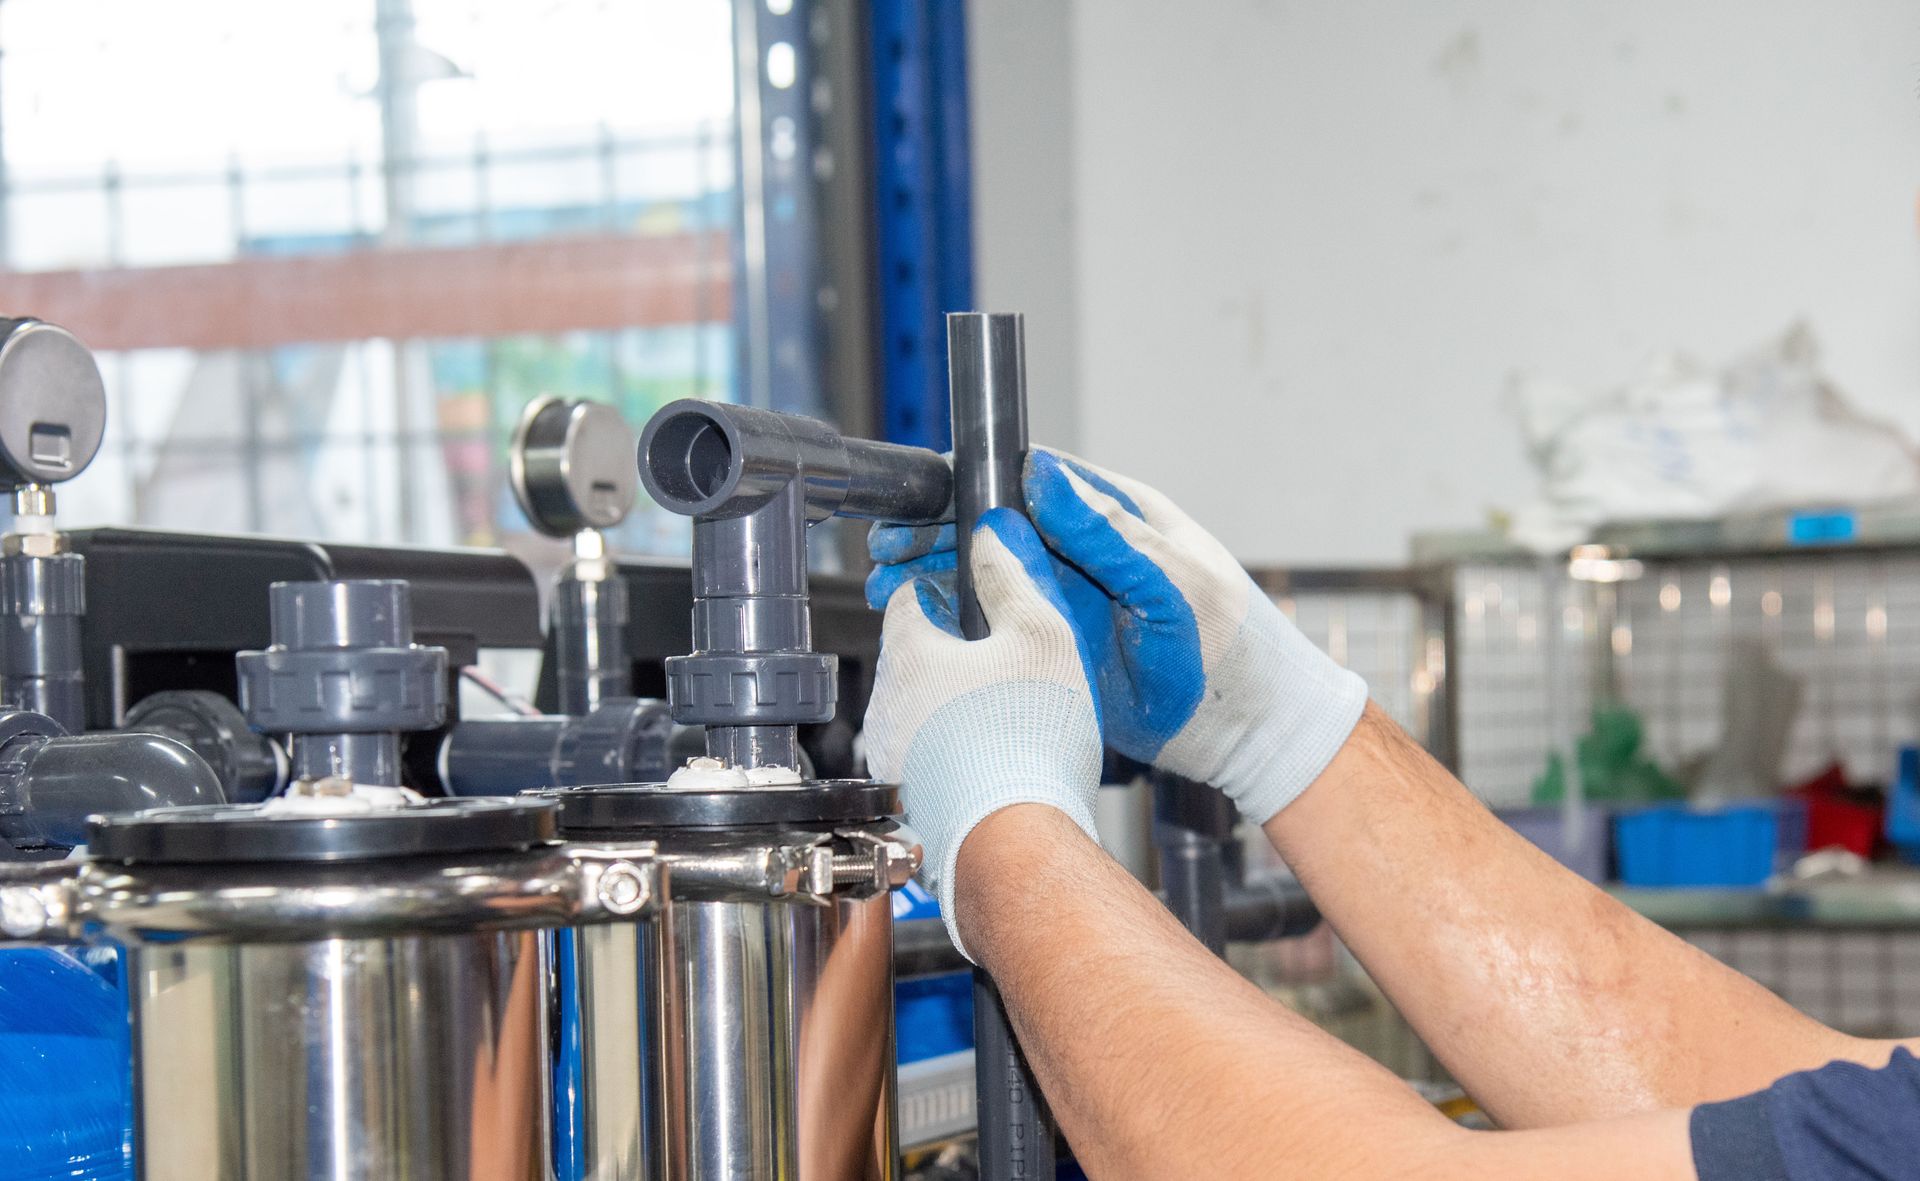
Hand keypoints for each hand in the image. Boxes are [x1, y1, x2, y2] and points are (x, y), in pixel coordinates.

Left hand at [863, 508, 1103, 955]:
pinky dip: (951, 753)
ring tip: (1006, 717)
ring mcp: (890, 757)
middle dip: (952, 654)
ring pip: (917, 709)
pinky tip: (994, 761)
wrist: (1017, 844)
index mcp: (909, 652)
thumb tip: (992, 537)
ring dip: (951, 706)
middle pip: (913, 656)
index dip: (948, 591)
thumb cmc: (1030, 744)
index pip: (910, 596)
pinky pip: (925, 759)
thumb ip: (1013, 577)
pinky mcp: (905, 801)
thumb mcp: (1041, 634)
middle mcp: (885, 704)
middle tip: (1005, 663)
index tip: (977, 602)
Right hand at [867, 448, 1365, 822]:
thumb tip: (1046, 475)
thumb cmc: (1227, 647)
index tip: (927, 495)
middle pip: (992, 524)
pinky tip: (919, 621)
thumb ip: (1108, 533)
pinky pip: (993, 622)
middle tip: (889, 547)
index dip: (970, 484)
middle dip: (935, 529)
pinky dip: (952, 619)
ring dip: (933, 573)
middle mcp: (1081, 549)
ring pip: (983, 572)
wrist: (1243, 728)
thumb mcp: (1169, 581)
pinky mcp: (1054, 642)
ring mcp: (1065, 596)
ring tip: (889, 582)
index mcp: (1113, 515)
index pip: (1027, 480)